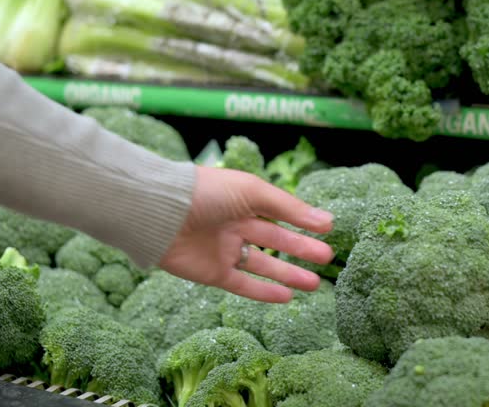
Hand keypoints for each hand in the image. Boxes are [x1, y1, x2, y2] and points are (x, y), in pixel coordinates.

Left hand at [159, 166, 333, 302]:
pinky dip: (264, 292)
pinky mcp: (212, 273)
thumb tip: (327, 221)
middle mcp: (235, 225)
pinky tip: (287, 297)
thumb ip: (290, 208)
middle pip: (275, 240)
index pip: (279, 212)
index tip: (327, 229)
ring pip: (262, 265)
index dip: (302, 221)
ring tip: (315, 283)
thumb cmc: (208, 193)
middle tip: (327, 258)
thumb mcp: (254, 192)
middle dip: (301, 249)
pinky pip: (242, 285)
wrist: (161, 213)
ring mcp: (224, 250)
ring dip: (288, 274)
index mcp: (243, 201)